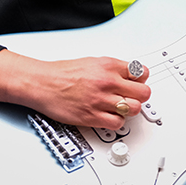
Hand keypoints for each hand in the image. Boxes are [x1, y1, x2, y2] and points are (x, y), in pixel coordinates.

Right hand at [0, 51, 150, 128]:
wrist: (43, 83)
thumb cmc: (63, 72)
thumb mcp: (93, 61)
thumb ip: (113, 68)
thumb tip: (129, 75)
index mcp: (109, 65)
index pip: (142, 73)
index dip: (141, 79)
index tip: (137, 83)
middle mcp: (107, 82)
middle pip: (143, 92)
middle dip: (140, 96)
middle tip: (133, 97)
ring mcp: (101, 100)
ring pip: (134, 109)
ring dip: (130, 110)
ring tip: (122, 108)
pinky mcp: (92, 116)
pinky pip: (117, 123)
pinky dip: (117, 122)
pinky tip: (110, 116)